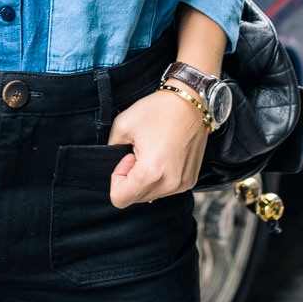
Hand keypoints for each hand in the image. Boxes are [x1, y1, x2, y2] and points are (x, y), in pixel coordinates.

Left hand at [104, 83, 211, 208]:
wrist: (191, 102)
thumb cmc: (158, 110)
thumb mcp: (123, 125)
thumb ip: (111, 150)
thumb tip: (116, 165)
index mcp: (151, 173)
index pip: (120, 199)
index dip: (116, 179)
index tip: (126, 157)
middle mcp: (169, 184)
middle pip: (135, 198)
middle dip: (131, 179)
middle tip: (138, 152)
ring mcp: (183, 184)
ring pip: (151, 194)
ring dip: (146, 178)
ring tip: (153, 152)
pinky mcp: (190, 180)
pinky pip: (166, 188)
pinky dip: (160, 177)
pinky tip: (164, 155)